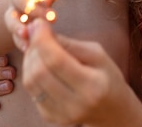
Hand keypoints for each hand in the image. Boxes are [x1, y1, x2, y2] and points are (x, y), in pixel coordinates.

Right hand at [5, 0, 85, 51]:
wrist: (28, 1)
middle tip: (52, 19)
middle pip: (22, 1)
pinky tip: (26, 47)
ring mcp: (13, 10)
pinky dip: (18, 39)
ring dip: (21, 26)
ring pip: (12, 17)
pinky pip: (11, 32)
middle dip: (36, 10)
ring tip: (29, 34)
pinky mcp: (11, 25)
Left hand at [22, 19, 141, 125]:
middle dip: (33, 48)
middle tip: (35, 33)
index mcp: (92, 85)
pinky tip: (40, 64)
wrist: (113, 109)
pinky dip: (31, 73)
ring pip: (30, 83)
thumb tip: (40, 30)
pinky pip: (31, 92)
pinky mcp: (50, 117)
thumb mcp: (97, 54)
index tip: (37, 23)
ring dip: (29, 60)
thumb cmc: (107, 76)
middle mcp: (75, 103)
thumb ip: (69, 44)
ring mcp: (61, 114)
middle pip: (40, 72)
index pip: (56, 60)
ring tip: (37, 47)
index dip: (42, 39)